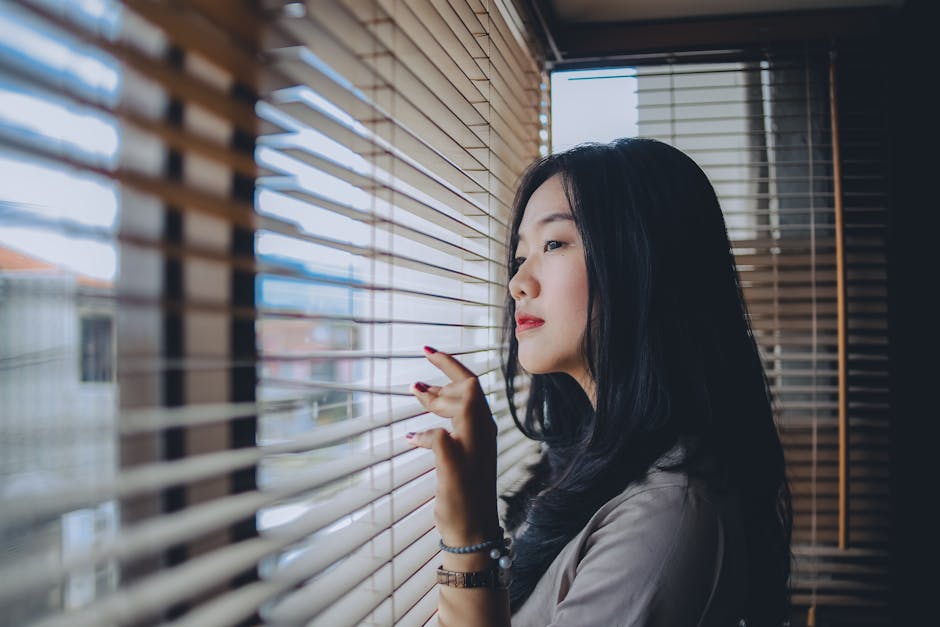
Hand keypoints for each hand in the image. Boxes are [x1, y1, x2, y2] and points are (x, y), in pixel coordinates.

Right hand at [408, 346, 499, 545]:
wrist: (471, 531)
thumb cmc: (462, 503)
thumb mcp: (451, 472)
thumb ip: (441, 445)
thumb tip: (429, 431)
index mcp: (478, 428)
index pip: (468, 384)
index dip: (449, 364)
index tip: (427, 351)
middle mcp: (478, 431)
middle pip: (462, 393)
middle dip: (439, 382)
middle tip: (414, 384)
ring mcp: (471, 444)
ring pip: (455, 409)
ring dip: (436, 399)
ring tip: (415, 394)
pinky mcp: (462, 457)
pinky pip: (447, 430)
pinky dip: (430, 425)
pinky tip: (412, 436)